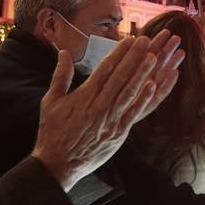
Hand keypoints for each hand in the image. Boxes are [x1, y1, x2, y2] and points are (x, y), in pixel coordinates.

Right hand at [32, 30, 184, 190]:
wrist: (57, 164)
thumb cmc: (53, 132)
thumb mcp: (50, 101)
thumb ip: (60, 76)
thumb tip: (63, 53)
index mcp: (84, 96)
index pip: (105, 69)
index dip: (119, 53)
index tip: (130, 39)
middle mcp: (99, 105)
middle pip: (120, 77)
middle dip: (134, 57)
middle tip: (147, 41)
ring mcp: (110, 119)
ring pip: (129, 92)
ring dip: (142, 73)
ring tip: (154, 57)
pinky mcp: (118, 133)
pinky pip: (133, 113)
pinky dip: (143, 99)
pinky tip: (153, 86)